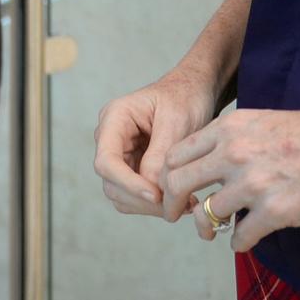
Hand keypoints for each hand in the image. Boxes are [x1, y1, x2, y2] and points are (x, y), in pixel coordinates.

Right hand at [95, 65, 223, 220]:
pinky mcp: (133, 168)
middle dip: (141, 199)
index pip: (106, 161)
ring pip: (121, 194)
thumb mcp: (176, 120)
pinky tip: (180, 200)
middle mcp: (111, 139)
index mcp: (114, 119)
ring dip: (149, 206)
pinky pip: (135, 195)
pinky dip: (155, 204)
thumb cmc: (185, 98)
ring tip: (184, 204)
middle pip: (111, 183)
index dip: (128, 183)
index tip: (157, 196)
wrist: (194, 92)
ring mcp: (120, 155)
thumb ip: (161, 153)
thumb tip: (152, 188)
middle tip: (178, 205)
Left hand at [162, 101, 299, 252]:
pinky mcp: (278, 212)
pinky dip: (239, 243)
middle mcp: (235, 153)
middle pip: (178, 183)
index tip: (176, 188)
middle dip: (175, 203)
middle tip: (180, 215)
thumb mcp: (267, 120)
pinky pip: (240, 237)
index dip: (171, 174)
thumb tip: (209, 161)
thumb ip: (234, 139)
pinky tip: (245, 241)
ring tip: (216, 230)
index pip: (176, 153)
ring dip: (209, 226)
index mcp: (231, 127)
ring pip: (208, 213)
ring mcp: (255, 184)